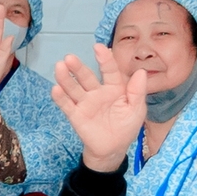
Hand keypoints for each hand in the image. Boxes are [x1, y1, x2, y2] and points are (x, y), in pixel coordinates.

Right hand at [50, 46, 145, 170]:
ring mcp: (85, 103)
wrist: (113, 148)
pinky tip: (55, 89)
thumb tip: (140, 72)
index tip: (99, 47)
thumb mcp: (137, 109)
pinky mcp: (76, 115)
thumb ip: (137, 91)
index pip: (109, 71)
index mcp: (114, 88)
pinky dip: (61, 97)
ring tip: (59, 67)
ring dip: (66, 78)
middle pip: (86, 77)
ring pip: (73, 88)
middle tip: (69, 58)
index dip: (105, 59)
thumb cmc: (126, 126)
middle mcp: (97, 92)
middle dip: (78, 68)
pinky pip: (67, 105)